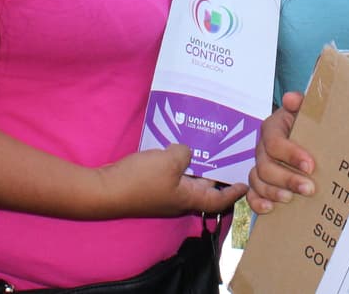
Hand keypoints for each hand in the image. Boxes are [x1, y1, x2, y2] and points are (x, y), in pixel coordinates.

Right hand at [98, 145, 245, 218]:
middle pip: (204, 189)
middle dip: (217, 174)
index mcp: (188, 198)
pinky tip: (177, 146)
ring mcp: (163, 194)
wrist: (104, 191)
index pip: (218, 201)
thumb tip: (187, 153)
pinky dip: (178, 163)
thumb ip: (185, 153)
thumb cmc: (140, 179)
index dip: (233, 193)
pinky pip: (171, 175)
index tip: (244, 183)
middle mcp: (178, 199)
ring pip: (187, 180)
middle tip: (228, 155)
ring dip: (197, 166)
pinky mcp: (149, 186)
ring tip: (205, 146)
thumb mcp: (169, 160)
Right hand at [246, 92, 314, 213]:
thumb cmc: (307, 124)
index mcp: (272, 128)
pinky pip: (251, 194)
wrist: (307, 136)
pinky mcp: (258, 182)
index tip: (310, 166)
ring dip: (274, 192)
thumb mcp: (307, 110)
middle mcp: (262, 147)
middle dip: (287, 178)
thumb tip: (291, 98)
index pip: (275, 142)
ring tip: (292, 199)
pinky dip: (257, 203)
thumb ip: (302, 103)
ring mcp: (258, 165)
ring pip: (257, 181)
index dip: (291, 155)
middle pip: (265, 165)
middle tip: (309, 188)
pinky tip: (270, 209)